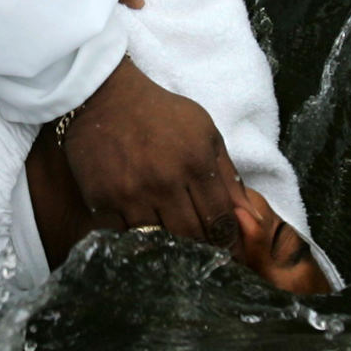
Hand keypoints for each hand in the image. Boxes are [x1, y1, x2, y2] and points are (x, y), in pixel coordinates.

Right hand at [61, 56, 258, 257]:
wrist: (105, 97)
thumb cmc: (162, 114)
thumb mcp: (205, 132)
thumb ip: (229, 175)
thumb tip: (249, 217)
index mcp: (196, 163)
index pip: (220, 220)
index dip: (227, 240)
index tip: (226, 247)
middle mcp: (164, 181)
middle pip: (191, 236)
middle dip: (201, 249)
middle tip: (202, 253)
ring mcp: (131, 193)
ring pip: (158, 242)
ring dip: (169, 248)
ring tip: (174, 249)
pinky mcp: (102, 199)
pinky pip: (124, 235)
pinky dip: (136, 239)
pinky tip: (143, 235)